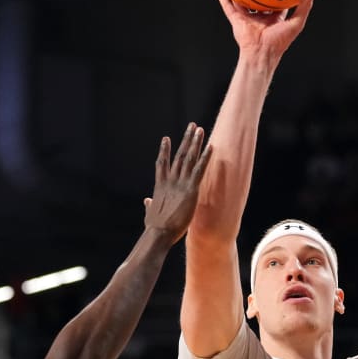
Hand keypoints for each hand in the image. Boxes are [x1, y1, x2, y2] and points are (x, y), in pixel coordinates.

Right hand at [142, 123, 211, 243]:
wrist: (159, 232)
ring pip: (189, 158)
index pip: (162, 164)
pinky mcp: (190, 189)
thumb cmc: (154, 227)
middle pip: (179, 155)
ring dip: (195, 143)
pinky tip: (211, 146)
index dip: (164, 150)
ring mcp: (180, 183)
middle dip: (186, 140)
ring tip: (200, 129)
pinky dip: (205, 157)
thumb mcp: (150, 212)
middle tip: (192, 126)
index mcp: (160, 186)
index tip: (166, 138)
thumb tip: (147, 201)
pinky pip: (199, 169)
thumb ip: (150, 204)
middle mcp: (170, 180)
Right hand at [215, 0, 315, 66]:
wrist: (262, 53)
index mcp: (274, 17)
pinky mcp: (237, 20)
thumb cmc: (280, 42)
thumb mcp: (297, 22)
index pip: (276, 0)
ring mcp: (247, 18)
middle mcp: (260, 16)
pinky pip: (228, 6)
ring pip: (241, 0)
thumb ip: (305, 6)